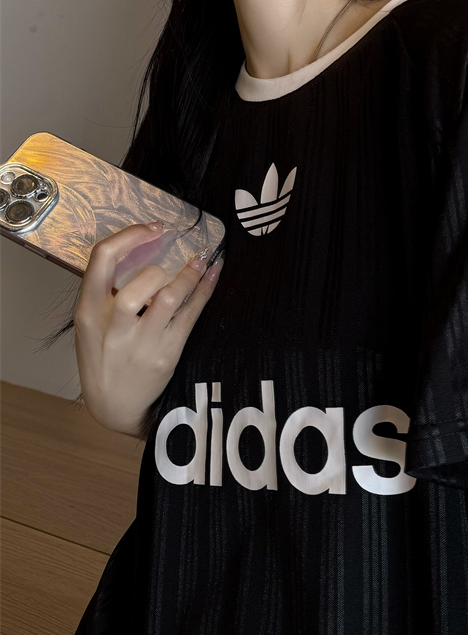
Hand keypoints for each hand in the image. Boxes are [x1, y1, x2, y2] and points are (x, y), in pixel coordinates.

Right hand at [74, 222, 223, 435]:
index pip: (102, 258)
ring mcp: (142, 340)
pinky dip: (204, 293)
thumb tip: (140, 256)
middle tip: (177, 263)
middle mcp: (114, 324)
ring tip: (203, 262)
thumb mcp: (90, 326)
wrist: (113, 406)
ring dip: (190, 275)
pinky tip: (212, 278)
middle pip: (142, 280)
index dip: (131, 236)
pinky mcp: (166, 353)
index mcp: (89, 309)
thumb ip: (106, 295)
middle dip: (163, 268)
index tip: (153, 228)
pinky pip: (190, 316)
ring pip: (169, 297)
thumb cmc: (103, 360)